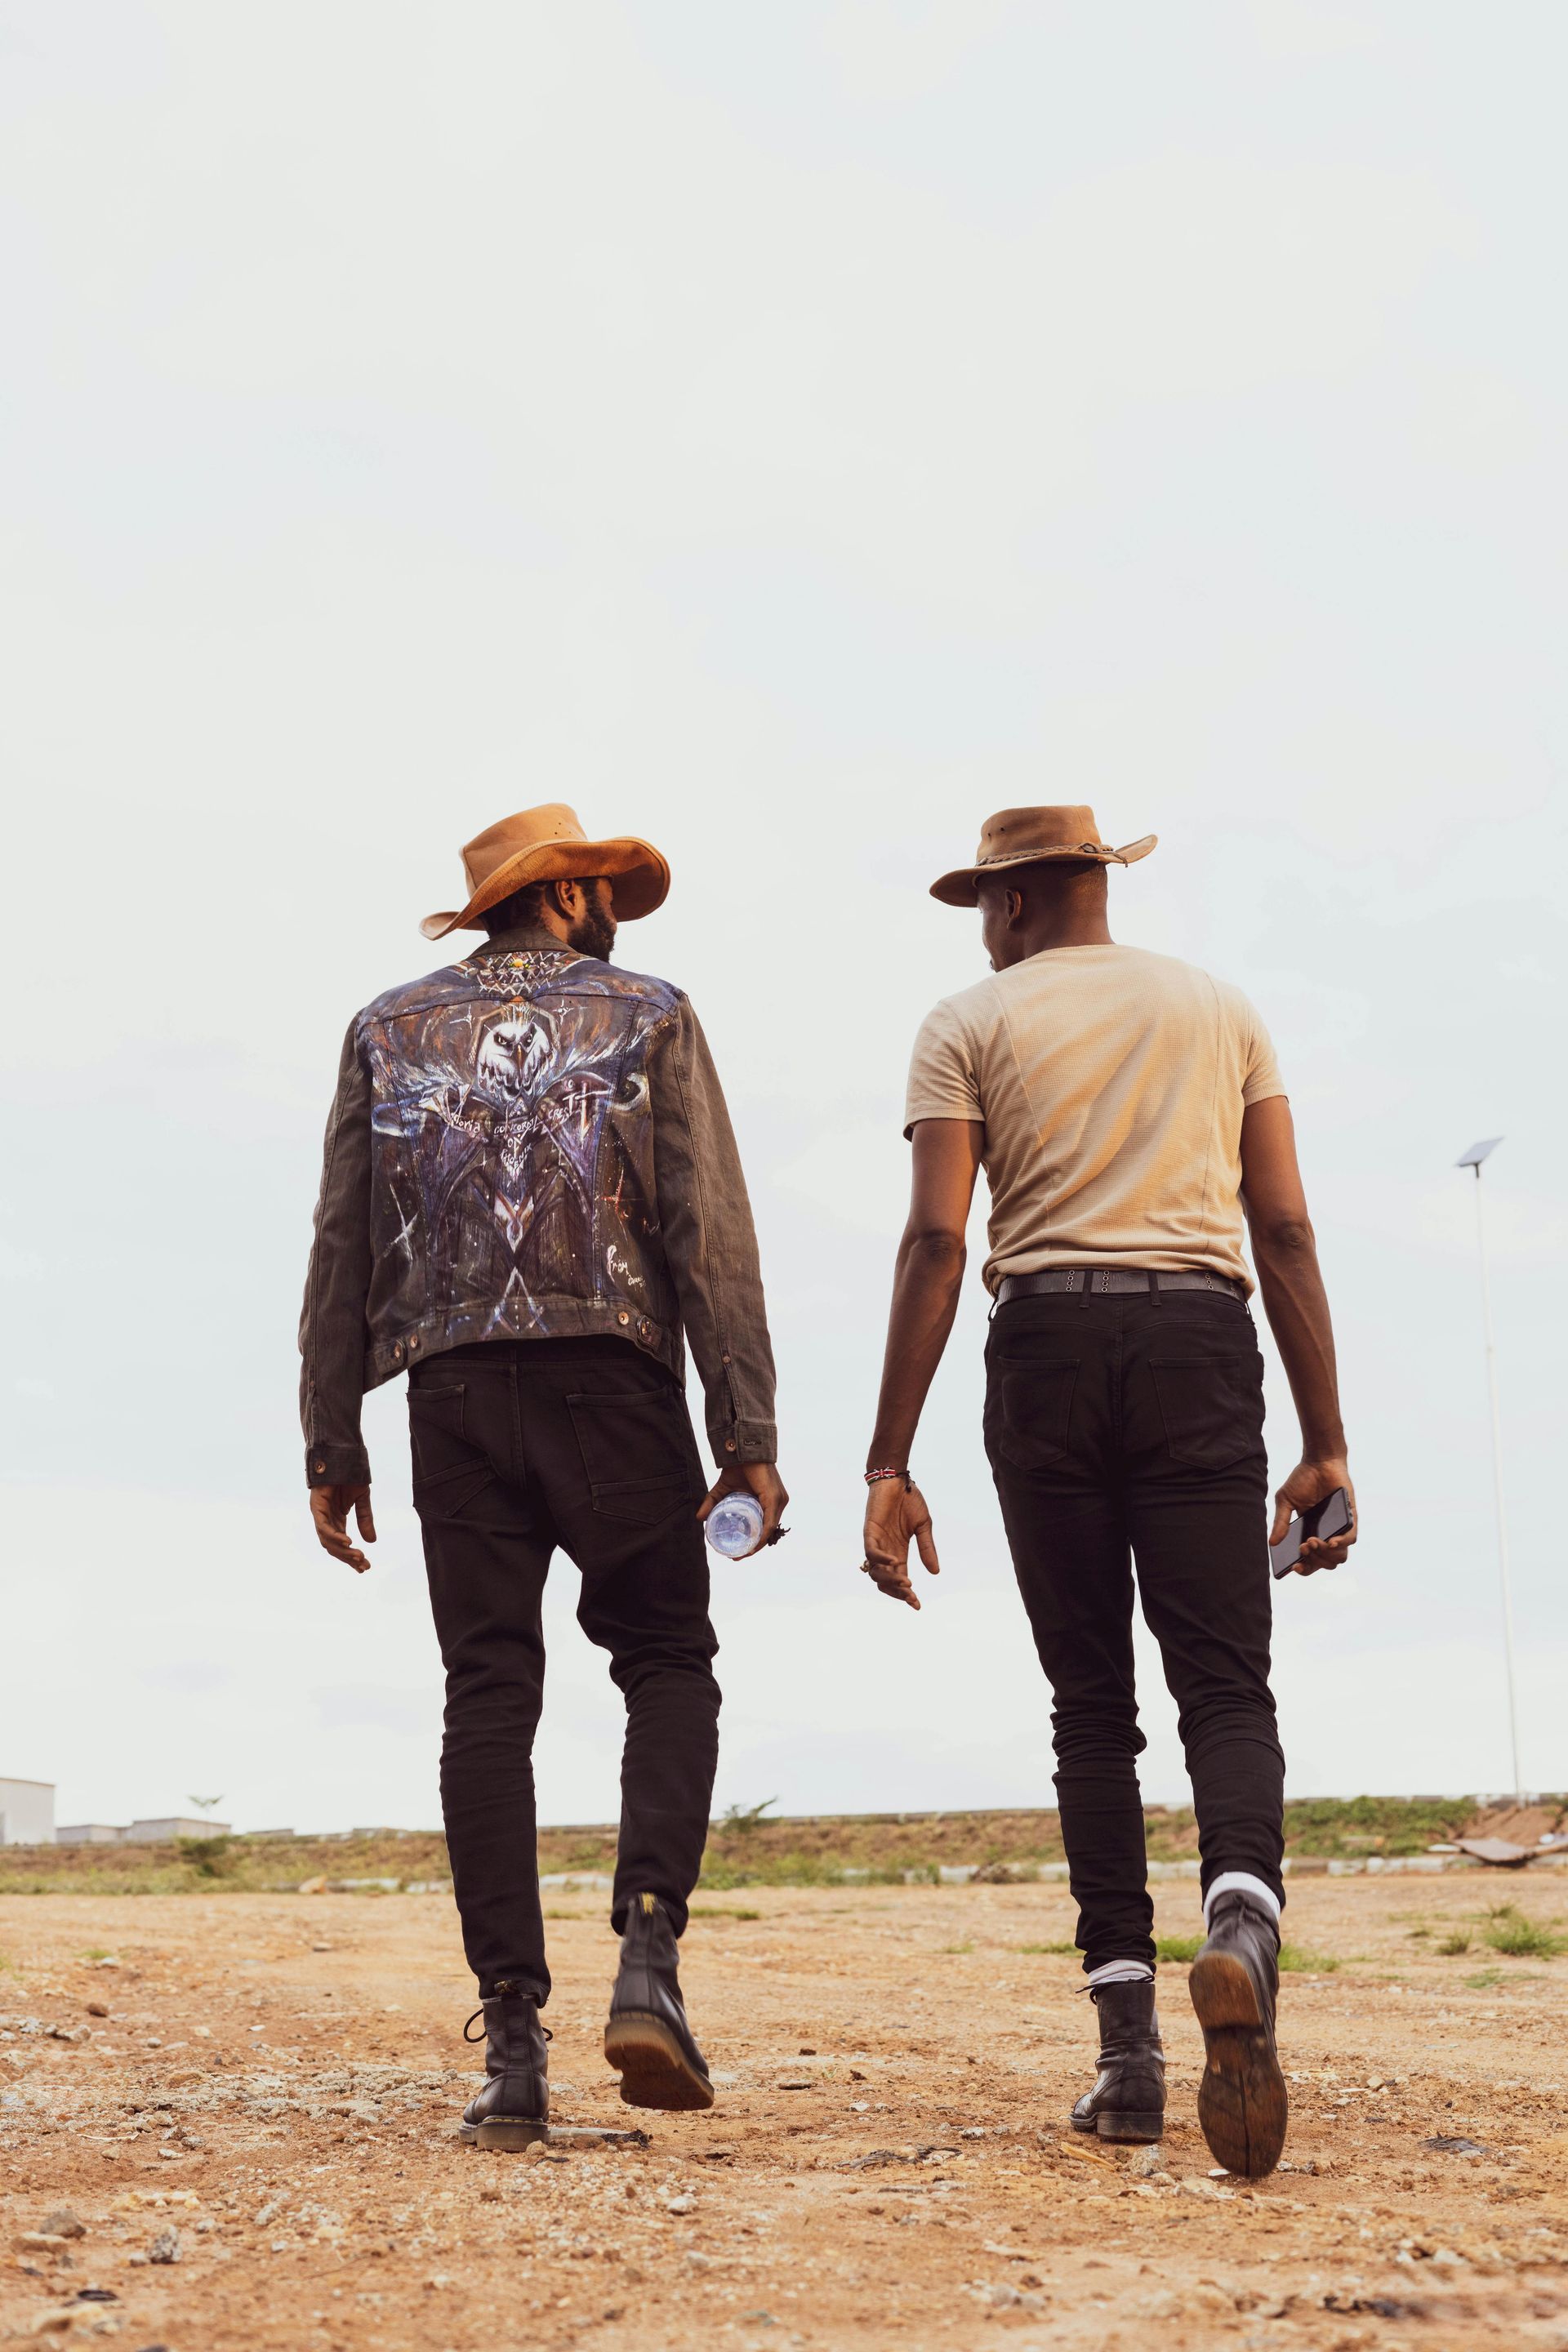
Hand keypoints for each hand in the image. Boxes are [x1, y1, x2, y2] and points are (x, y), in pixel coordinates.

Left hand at [311, 1482, 376, 1573]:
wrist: (343, 1456)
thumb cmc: (350, 1476)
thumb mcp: (362, 1500)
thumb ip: (365, 1519)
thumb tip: (372, 1541)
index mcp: (336, 1520)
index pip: (343, 1544)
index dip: (352, 1557)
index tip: (365, 1567)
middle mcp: (327, 1520)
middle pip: (334, 1547)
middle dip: (349, 1558)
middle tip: (364, 1566)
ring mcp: (320, 1514)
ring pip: (328, 1540)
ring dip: (343, 1550)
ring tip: (358, 1556)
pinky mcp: (316, 1507)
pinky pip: (324, 1527)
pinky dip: (334, 1536)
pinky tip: (348, 1542)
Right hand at [697, 1460, 789, 1553]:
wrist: (742, 1450)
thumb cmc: (737, 1468)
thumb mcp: (722, 1490)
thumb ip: (712, 1503)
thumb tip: (699, 1519)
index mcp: (771, 1502)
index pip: (766, 1527)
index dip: (754, 1542)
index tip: (739, 1553)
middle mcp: (778, 1503)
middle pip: (768, 1531)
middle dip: (754, 1547)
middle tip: (737, 1557)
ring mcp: (779, 1500)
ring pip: (770, 1530)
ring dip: (757, 1545)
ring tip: (743, 1554)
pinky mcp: (775, 1498)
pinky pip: (770, 1522)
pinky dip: (762, 1535)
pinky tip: (753, 1545)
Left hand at [861, 1477, 939, 1609]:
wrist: (898, 1479)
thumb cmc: (909, 1501)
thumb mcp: (923, 1527)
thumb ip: (927, 1549)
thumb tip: (935, 1573)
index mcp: (899, 1552)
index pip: (900, 1579)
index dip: (906, 1595)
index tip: (917, 1606)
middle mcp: (886, 1551)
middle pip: (885, 1581)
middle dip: (897, 1592)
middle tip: (911, 1596)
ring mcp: (876, 1542)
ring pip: (876, 1571)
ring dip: (890, 1580)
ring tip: (906, 1583)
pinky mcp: (870, 1531)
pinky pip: (871, 1551)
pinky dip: (881, 1559)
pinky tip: (894, 1561)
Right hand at [1270, 1458, 1355, 1576]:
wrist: (1319, 1461)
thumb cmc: (1302, 1480)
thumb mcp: (1285, 1501)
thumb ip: (1280, 1522)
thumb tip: (1272, 1543)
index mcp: (1309, 1534)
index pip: (1310, 1560)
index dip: (1304, 1568)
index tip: (1293, 1567)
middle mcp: (1326, 1534)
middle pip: (1325, 1562)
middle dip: (1313, 1559)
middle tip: (1302, 1547)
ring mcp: (1339, 1528)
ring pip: (1339, 1556)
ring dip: (1326, 1555)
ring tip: (1312, 1542)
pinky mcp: (1351, 1519)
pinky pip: (1351, 1538)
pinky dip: (1341, 1543)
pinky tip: (1330, 1541)